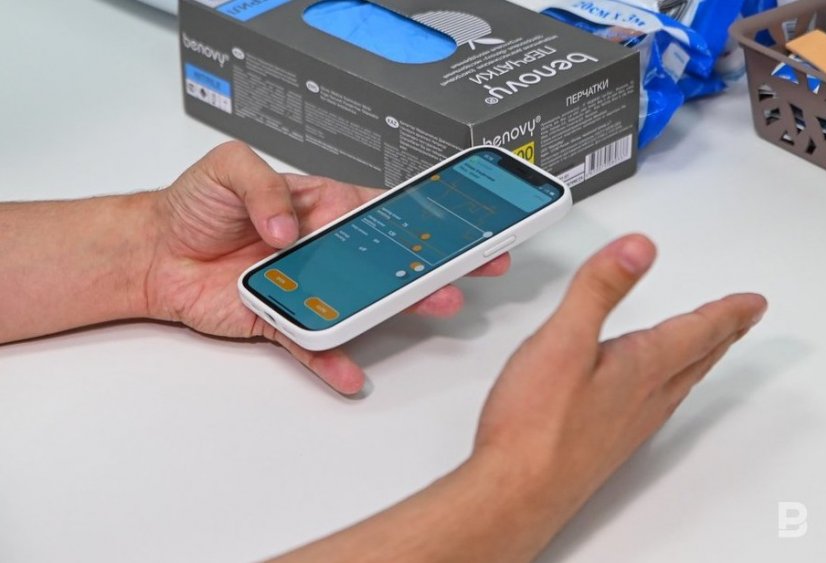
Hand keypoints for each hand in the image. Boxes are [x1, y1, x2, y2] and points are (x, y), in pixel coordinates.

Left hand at [143, 141, 509, 393]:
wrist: (155, 252)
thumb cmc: (194, 204)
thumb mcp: (228, 167)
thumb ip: (264, 187)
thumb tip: (291, 228)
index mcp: (322, 206)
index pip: (384, 209)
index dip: (425, 213)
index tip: (462, 219)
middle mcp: (324, 248)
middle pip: (388, 258)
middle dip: (433, 261)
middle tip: (470, 266)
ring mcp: (309, 286)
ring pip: (362, 300)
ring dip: (399, 306)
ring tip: (435, 304)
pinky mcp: (283, 320)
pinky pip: (313, 343)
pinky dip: (332, 359)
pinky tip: (351, 370)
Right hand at [473, 234, 766, 532]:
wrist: (516, 490)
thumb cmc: (537, 423)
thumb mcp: (564, 339)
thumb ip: (599, 289)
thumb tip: (639, 248)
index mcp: (641, 367)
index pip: (697, 332)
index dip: (726, 312)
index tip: (752, 303)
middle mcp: (643, 398)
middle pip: (695, 359)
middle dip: (721, 334)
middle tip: (743, 320)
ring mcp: (627, 424)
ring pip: (677, 383)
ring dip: (698, 359)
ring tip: (706, 347)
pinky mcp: (606, 442)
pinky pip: (653, 404)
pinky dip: (667, 385)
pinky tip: (648, 391)